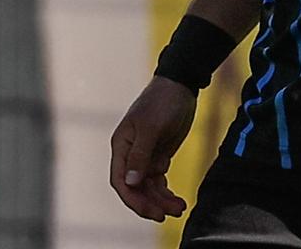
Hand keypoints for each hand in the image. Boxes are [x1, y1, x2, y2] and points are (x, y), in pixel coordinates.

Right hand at [109, 76, 197, 221]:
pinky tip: (178, 200)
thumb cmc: (161, 102)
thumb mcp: (151, 128)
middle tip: (168, 214)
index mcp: (121, 146)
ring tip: (180, 207)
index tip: (151, 211)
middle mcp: (130, 154)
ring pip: (149, 187)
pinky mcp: (159, 156)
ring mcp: (145, 156)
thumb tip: (130, 182)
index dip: (133, 199)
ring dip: (162, 200)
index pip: (120, 181)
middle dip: (150, 203)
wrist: (181, 86)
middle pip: (135, 188)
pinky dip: (167, 192)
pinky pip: (159, 181)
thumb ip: (140, 156)